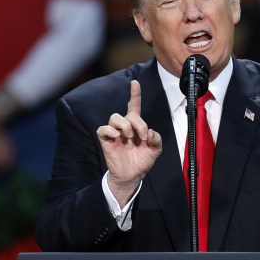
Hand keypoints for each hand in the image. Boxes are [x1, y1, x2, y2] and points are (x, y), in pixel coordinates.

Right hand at [97, 80, 161, 204]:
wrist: (133, 176)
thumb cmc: (142, 161)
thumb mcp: (155, 150)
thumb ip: (156, 139)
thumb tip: (149, 132)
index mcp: (136, 126)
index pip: (134, 106)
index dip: (135, 94)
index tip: (135, 83)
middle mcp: (125, 127)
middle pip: (128, 114)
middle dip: (138, 123)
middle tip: (142, 136)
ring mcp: (115, 134)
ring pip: (114, 117)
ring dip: (125, 125)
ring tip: (129, 136)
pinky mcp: (106, 141)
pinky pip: (103, 129)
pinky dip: (111, 131)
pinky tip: (118, 137)